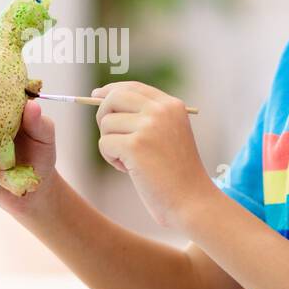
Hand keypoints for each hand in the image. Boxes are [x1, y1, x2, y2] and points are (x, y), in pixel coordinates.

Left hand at [92, 81, 213, 230]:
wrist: (192, 201)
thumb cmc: (176, 175)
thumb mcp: (168, 136)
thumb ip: (146, 117)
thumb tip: (104, 100)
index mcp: (172, 106)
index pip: (133, 87)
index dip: (111, 90)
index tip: (96, 94)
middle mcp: (161, 111)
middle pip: (114, 97)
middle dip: (103, 115)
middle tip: (110, 137)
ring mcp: (149, 126)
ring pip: (107, 123)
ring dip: (111, 145)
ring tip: (130, 162)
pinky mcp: (135, 145)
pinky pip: (104, 143)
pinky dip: (111, 159)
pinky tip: (129, 170)